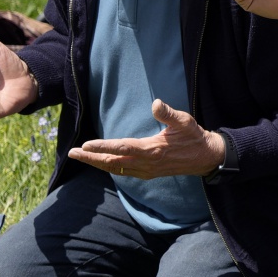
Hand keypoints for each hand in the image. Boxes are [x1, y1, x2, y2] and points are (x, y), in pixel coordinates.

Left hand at [67, 99, 226, 178]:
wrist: (205, 157)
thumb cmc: (194, 136)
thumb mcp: (185, 121)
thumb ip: (168, 113)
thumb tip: (155, 103)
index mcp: (152, 150)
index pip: (121, 148)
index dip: (102, 146)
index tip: (84, 145)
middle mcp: (146, 163)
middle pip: (112, 162)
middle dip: (91, 158)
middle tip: (72, 153)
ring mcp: (146, 171)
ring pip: (115, 168)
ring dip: (96, 163)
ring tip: (80, 157)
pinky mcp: (147, 173)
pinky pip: (122, 171)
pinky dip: (108, 167)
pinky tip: (101, 163)